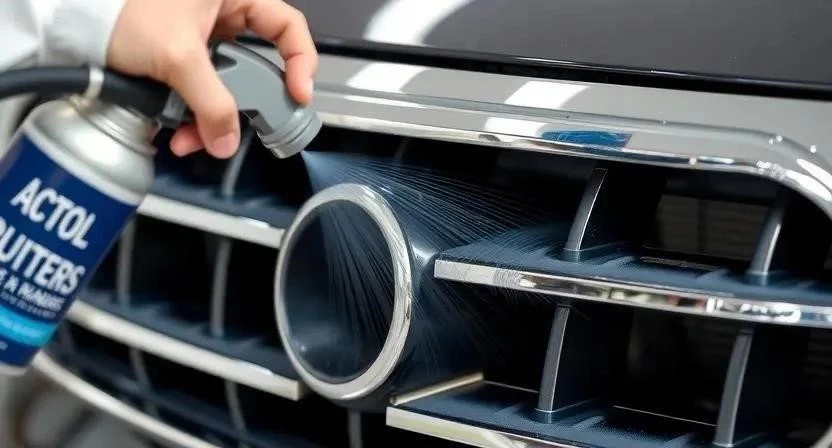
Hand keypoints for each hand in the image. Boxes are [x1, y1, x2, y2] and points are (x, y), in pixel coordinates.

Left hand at [107, 0, 316, 157]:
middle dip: (245, 105)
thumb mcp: (178, 56)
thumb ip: (211, 102)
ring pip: (227, 88)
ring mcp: (202, 40)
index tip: (298, 95)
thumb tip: (228, 140)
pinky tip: (178, 131)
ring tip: (193, 138)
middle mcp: (222, 15)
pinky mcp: (182, 62)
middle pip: (256, 67)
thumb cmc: (119, 11)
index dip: (301, 62)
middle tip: (245, 127)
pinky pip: (201, 95)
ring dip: (212, 119)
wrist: (72, 23)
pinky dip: (193, 116)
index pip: (288, 27)